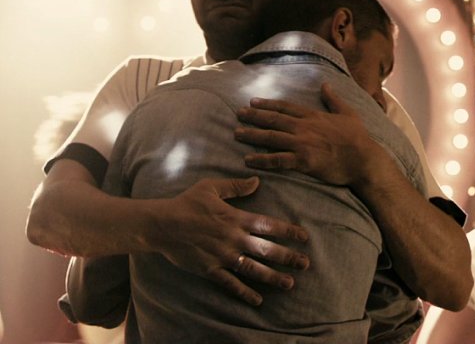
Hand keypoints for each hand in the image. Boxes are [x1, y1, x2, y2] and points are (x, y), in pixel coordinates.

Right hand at [147, 176, 309, 306]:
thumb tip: (257, 181)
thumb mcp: (211, 187)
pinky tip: (258, 300)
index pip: (269, 225)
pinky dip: (245, 293)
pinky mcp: (210, 269)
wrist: (162, 224)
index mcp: (236, 218)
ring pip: (254, 269)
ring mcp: (223, 256)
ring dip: (273, 277)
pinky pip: (231, 284)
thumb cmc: (187, 203)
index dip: (289, 231)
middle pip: (267, 250)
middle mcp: (234, 239)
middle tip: (305, 264)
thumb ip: (236, 186)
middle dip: (288, 257)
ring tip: (290, 284)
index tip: (304, 237)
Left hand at [234, 83, 375, 184]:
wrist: (364, 159)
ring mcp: (302, 143)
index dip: (267, 104)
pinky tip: (248, 159)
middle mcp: (303, 127)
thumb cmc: (357, 137)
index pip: (285, 107)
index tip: (253, 102)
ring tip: (236, 133)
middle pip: (273, 119)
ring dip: (252, 135)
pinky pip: (277, 159)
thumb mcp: (347, 113)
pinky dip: (262, 159)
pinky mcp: (303, 161)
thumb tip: (325, 84)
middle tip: (238, 113)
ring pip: (271, 137)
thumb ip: (333, 99)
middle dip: (254, 116)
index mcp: (312, 115)